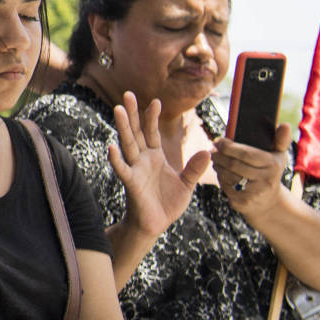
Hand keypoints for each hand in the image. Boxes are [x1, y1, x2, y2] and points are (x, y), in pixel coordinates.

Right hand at [109, 91, 209, 241]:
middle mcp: (143, 160)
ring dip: (124, 127)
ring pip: (128, 144)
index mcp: (155, 157)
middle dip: (133, 113)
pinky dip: (116, 159)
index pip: (152, 132)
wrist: (155, 225)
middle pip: (137, 132)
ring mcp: (136, 169)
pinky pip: (123, 169)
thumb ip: (194, 168)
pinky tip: (111, 147)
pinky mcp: (132, 183)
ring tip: (118, 110)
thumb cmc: (167, 204)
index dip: (152, 117)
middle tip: (127, 94)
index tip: (155, 100)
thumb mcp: (186, 185)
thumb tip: (208, 151)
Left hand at [210, 123, 293, 228]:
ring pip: (227, 175)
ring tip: (216, 160)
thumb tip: (285, 125)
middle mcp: (265, 180)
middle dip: (219, 156)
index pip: (246, 154)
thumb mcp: (278, 156)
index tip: (218, 141)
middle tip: (212, 150)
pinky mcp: (243, 203)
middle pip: (234, 165)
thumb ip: (280, 140)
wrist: (269, 202)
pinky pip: (225, 187)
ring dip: (218, 166)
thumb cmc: (270, 172)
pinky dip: (220, 178)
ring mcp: (254, 193)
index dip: (228, 146)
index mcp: (273, 165)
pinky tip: (221, 173)